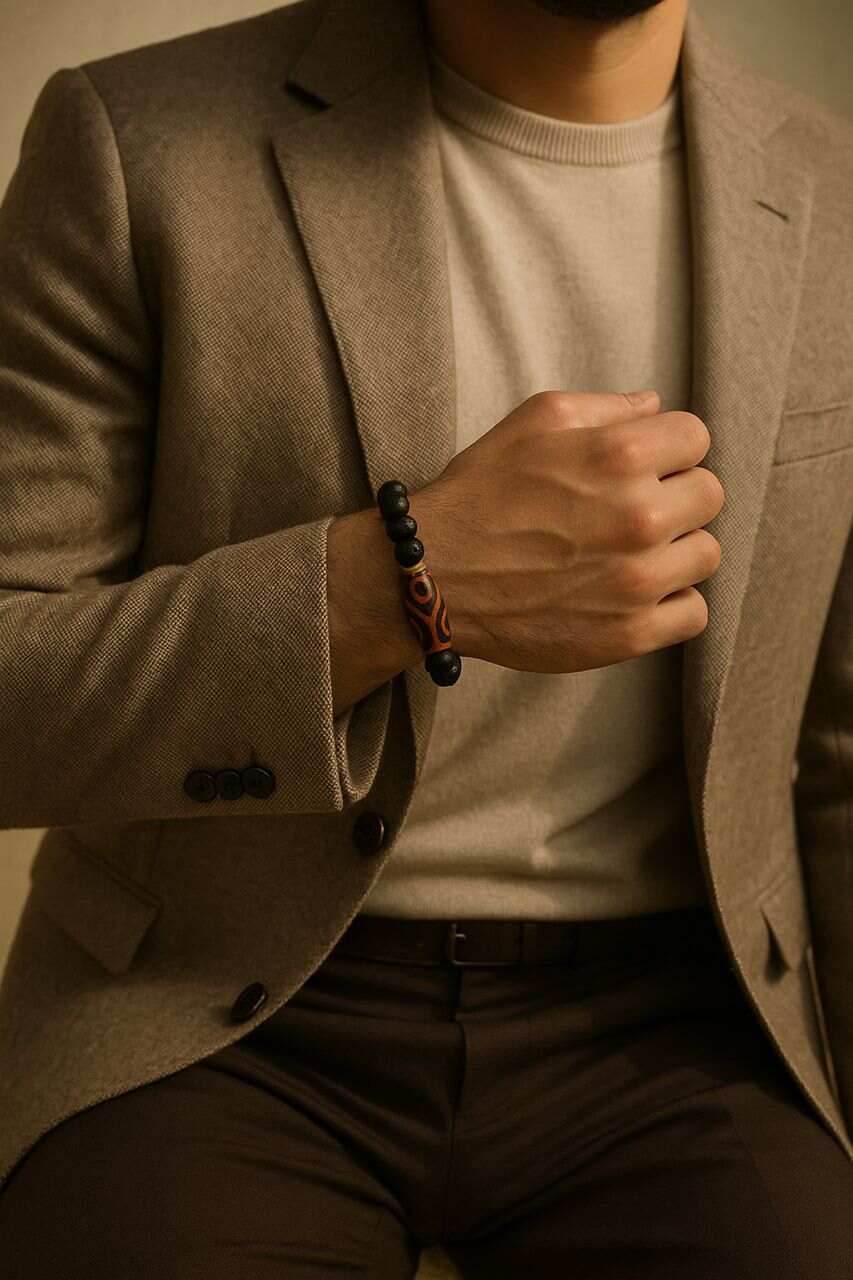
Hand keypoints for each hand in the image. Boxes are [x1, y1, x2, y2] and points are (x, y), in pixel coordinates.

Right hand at [415, 388, 723, 674]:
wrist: (434, 577)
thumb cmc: (480, 494)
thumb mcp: (533, 421)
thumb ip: (604, 407)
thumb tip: (655, 407)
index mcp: (620, 455)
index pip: (696, 438)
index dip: (668, 449)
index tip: (644, 466)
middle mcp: (638, 516)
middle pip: (709, 494)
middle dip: (676, 495)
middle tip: (632, 511)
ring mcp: (638, 580)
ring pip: (706, 554)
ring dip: (676, 550)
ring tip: (632, 554)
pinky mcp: (631, 633)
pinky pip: (694, 614)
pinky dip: (673, 604)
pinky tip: (637, 594)